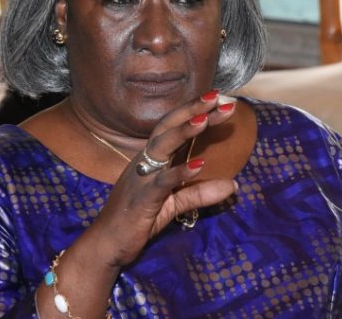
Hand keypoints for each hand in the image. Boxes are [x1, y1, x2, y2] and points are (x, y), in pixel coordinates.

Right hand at [89, 91, 238, 266]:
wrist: (107, 244)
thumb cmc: (136, 221)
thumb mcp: (174, 204)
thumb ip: (200, 193)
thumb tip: (233, 185)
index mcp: (150, 159)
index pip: (173, 127)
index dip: (193, 110)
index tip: (218, 98)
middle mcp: (144, 161)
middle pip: (168, 127)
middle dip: (192, 110)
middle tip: (219, 97)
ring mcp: (141, 178)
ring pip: (162, 146)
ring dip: (184, 130)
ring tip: (205, 118)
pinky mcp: (142, 199)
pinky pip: (162, 182)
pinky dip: (180, 173)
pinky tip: (199, 165)